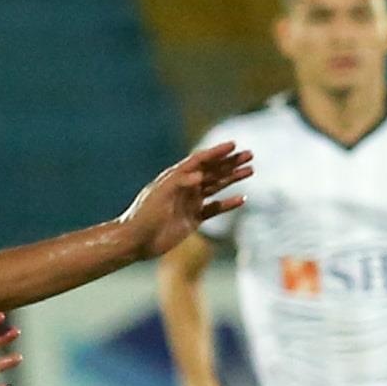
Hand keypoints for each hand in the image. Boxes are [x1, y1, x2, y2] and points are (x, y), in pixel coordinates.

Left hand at [117, 141, 254, 260]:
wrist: (137, 240)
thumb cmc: (144, 215)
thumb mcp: (160, 195)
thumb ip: (180, 182)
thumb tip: (200, 175)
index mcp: (176, 177)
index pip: (200, 160)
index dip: (216, 152)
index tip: (233, 145)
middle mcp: (185, 187)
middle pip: (212, 171)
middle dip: (231, 162)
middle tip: (249, 155)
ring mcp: (190, 202)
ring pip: (216, 187)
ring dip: (232, 178)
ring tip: (250, 170)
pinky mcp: (193, 219)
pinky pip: (214, 209)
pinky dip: (227, 204)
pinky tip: (241, 198)